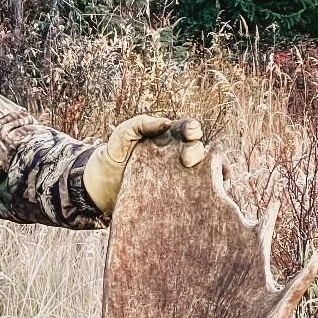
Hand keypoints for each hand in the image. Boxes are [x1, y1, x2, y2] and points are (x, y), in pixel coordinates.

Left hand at [83, 114, 204, 215]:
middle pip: (197, 150)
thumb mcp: (124, 133)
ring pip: (205, 170)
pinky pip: (199, 191)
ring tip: (216, 176)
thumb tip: (167, 123)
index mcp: (169, 137)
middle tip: (187, 161)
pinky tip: (217, 191)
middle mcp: (178, 155)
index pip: (187, 129)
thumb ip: (142, 123)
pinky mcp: (178, 195)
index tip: (191, 134)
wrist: (100, 186)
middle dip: (197, 152)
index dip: (192, 129)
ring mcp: (179, 176)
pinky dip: (211, 190)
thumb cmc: (114, 154)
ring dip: (214, 171)